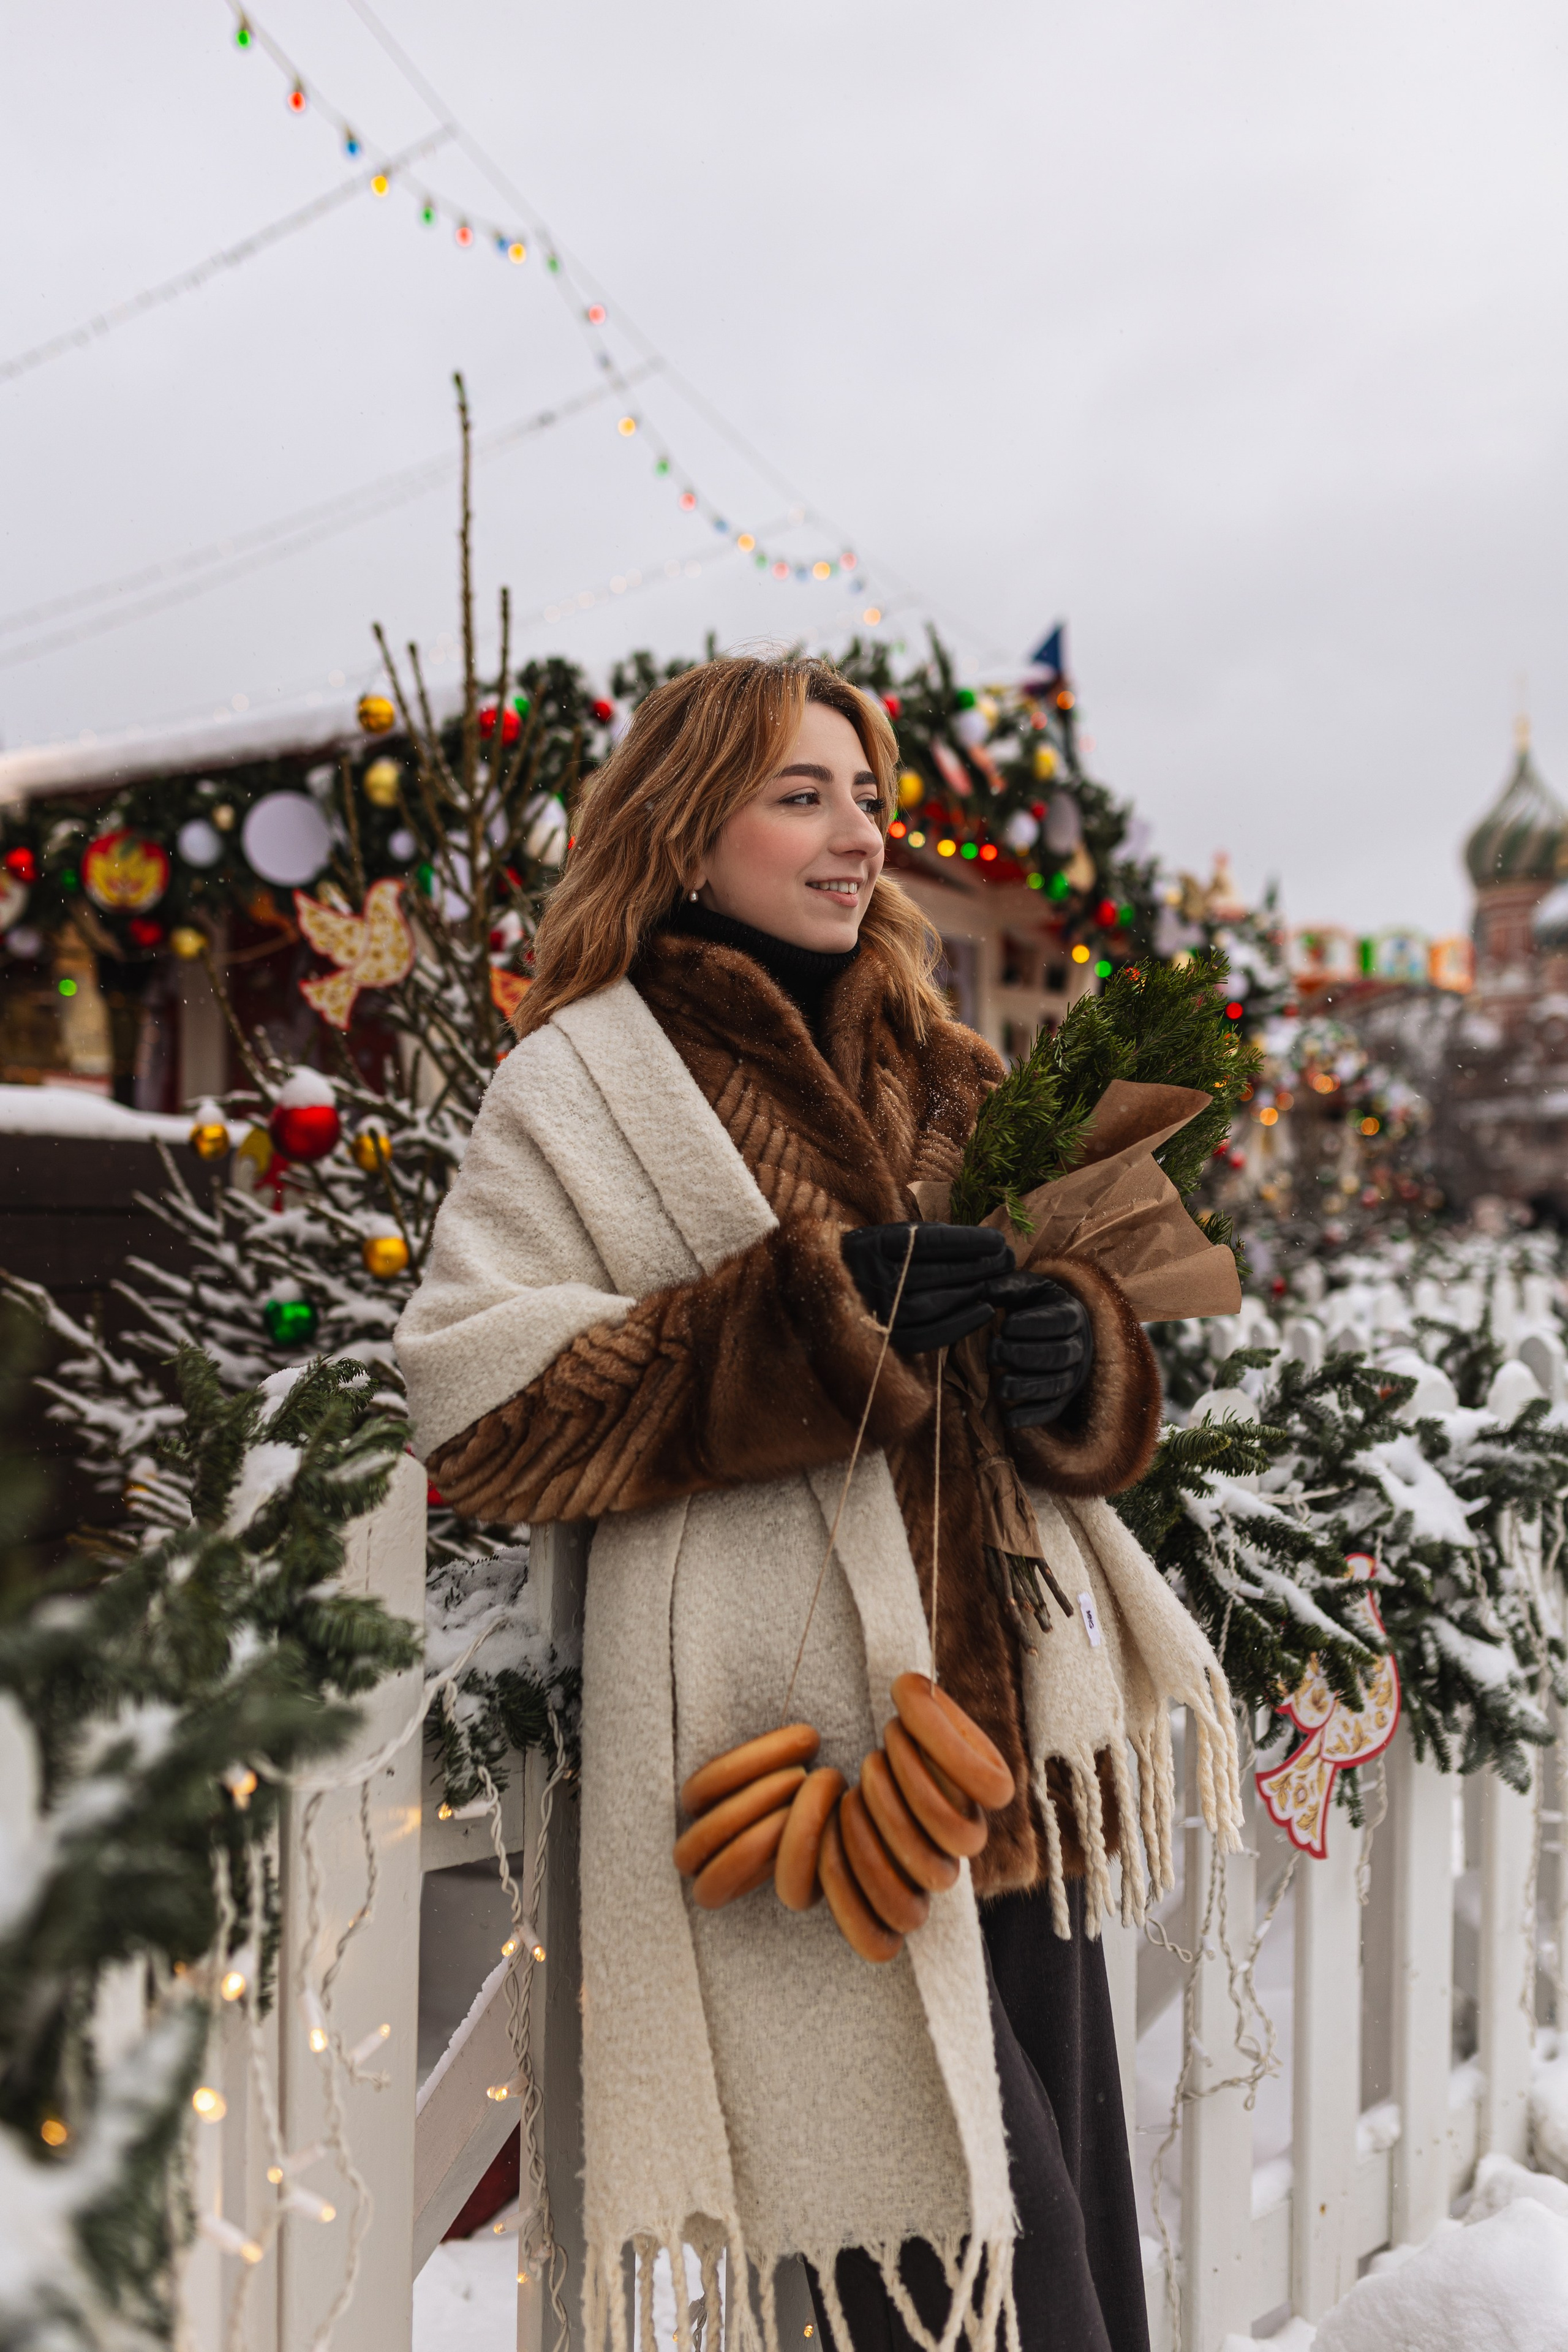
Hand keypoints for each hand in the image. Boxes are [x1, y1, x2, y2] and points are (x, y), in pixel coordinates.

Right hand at [841, 1223, 1013, 1354]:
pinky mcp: (883, 1336)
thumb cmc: (867, 1259)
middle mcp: (872, 1277)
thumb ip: (923, 1239)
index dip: (967, 1241)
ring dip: (972, 1293)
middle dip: (978, 1266)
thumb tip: (978, 1241)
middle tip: (1007, 1261)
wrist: (818, 1289)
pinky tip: (983, 1311)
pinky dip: (959, 1323)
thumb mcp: (885, 1237)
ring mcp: (877, 1310)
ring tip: (998, 1283)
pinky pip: (927, 1334)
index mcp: (872, 1244)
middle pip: (936, 1271)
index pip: (928, 1241)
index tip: (997, 1239)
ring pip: (934, 1303)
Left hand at [986, 1270, 1093, 1428]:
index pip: (1061, 1322)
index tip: (1005, 1325)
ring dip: (1028, 1388)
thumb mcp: (1027, 1289)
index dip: (1035, 1325)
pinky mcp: (1064, 1396)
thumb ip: (1007, 1286)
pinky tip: (1008, 1420)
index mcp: (1072, 1314)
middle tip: (994, 1351)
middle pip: (1060, 1355)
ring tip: (1000, 1388)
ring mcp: (1074, 1374)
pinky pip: (1053, 1409)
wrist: (1054, 1330)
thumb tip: (981, 1289)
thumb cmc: (1035, 1305)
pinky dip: (1032, 1417)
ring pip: (1058, 1385)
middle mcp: (1079, 1346)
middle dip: (1025, 1355)